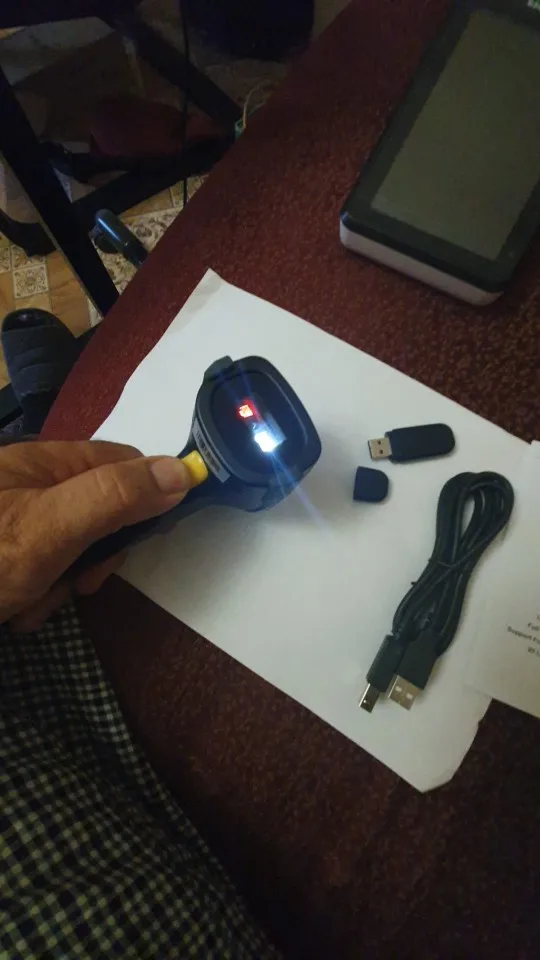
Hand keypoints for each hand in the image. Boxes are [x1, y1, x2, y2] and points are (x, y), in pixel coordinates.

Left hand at [0, 440, 191, 630]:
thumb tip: (184, 471)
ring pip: (71, 549)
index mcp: (44, 461)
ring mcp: (17, 523)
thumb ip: (114, 497)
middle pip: (100, 512)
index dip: (148, 495)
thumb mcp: (51, 527)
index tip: (153, 537)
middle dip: (97, 556)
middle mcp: (31, 486)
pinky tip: (18, 610)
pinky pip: (41, 571)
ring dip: (62, 585)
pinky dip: (37, 596)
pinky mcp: (7, 555)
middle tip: (80, 583)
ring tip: (32, 605)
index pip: (122, 463)